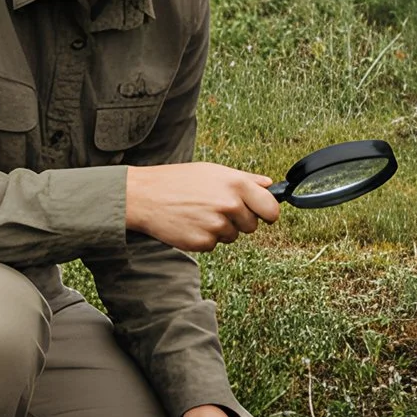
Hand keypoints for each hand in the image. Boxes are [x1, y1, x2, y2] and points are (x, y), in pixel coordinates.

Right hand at [125, 164, 279, 250]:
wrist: (145, 196)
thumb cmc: (179, 180)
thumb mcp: (214, 171)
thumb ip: (245, 179)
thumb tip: (270, 185)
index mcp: (237, 185)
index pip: (271, 208)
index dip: (268, 213)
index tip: (264, 215)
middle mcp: (230, 205)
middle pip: (252, 226)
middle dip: (239, 221)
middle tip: (216, 208)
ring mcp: (217, 225)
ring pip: (232, 236)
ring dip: (220, 229)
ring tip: (199, 213)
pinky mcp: (203, 242)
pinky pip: (214, 245)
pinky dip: (204, 237)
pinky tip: (190, 223)